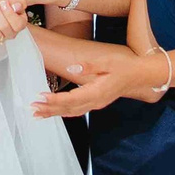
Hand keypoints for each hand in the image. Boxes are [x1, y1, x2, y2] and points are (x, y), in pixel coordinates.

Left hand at [32, 43, 158, 118]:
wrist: (141, 75)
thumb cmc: (125, 66)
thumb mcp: (108, 61)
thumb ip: (89, 66)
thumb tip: (72, 66)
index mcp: (97, 92)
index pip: (71, 98)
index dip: (55, 99)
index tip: (40, 97)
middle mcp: (96, 101)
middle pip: (68, 108)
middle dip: (49, 109)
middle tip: (32, 108)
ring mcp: (96, 104)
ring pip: (72, 112)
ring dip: (54, 113)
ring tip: (37, 113)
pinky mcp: (96, 103)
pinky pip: (77, 110)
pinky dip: (63, 112)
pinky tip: (54, 112)